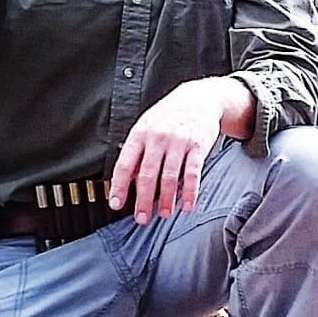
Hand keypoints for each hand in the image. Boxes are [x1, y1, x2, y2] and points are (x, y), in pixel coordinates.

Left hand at [110, 77, 250, 221]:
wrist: (201, 98)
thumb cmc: (171, 115)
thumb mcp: (148, 126)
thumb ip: (137, 151)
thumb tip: (126, 179)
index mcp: (141, 133)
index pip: (125, 164)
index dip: (119, 186)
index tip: (116, 204)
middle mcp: (158, 138)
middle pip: (147, 174)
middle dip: (143, 200)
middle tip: (141, 218)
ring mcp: (179, 142)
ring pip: (169, 177)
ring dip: (166, 199)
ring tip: (164, 213)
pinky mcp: (199, 146)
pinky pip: (193, 173)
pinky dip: (190, 192)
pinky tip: (187, 204)